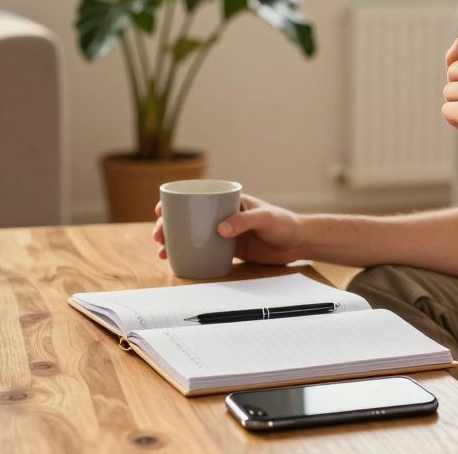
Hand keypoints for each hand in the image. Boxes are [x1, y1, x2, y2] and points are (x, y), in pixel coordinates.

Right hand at [152, 194, 306, 265]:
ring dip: (175, 241)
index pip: (196, 196)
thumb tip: (219, 229)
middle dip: (168, 225)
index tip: (160, 210)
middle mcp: (222, 214)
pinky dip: (190, 254)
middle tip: (158, 236)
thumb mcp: (264, 218)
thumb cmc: (284, 223)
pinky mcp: (229, 249)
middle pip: (188, 217)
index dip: (174, 202)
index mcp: (228, 200)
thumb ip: (244, 221)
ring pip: (192, 235)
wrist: (299, 242)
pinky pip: (204, 250)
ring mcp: (224, 232)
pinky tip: (178, 261)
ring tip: (163, 252)